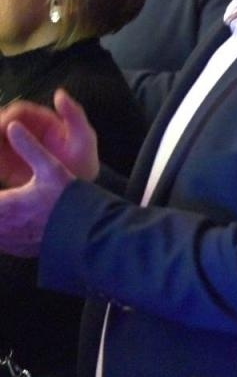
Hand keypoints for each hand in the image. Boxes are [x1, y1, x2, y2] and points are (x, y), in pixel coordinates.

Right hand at [0, 90, 98, 187]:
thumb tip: (59, 93)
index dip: (9, 116)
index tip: (5, 126)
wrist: (78, 187)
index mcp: (40, 120)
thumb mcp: (84, 137)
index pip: (18, 111)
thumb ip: (74, 115)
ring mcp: (12, 146)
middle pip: (0, 121)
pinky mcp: (5, 164)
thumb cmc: (83, 159)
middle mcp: (23, 129)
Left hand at [0, 120, 75, 256]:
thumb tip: (13, 127)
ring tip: (6, 208)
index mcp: (5, 204)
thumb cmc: (69, 200)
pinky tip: (12, 223)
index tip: (2, 189)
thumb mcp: (52, 168)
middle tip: (4, 195)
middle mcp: (4, 226)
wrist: (89, 233)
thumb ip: (29, 148)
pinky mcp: (19, 249)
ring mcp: (10, 241)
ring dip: (0, 217)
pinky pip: (3, 241)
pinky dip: (4, 231)